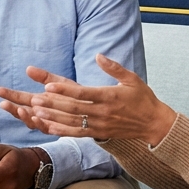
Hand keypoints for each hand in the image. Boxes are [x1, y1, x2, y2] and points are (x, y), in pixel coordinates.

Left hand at [0, 54, 177, 144]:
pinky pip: (77, 133)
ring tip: (35, 111)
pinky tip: (48, 126)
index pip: (83, 93)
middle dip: (53, 103)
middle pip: (73, 108)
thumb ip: (114, 67)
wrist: (154, 124)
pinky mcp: (99, 133)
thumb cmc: (143, 98)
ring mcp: (100, 124)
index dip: (65, 90)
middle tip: (34, 99)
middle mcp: (103, 112)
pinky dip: (62, 130)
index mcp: (110, 96)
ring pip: (72, 121)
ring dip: (53, 117)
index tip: (49, 85)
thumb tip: (98, 55)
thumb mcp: (132, 79)